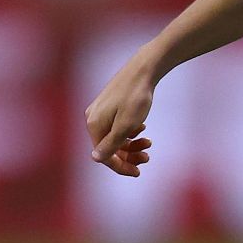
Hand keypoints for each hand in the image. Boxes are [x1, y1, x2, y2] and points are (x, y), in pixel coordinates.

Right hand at [84, 55, 156, 175]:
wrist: (143, 69)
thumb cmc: (135, 98)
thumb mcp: (126, 125)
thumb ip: (111, 144)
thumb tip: (95, 159)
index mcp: (94, 125)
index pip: (104, 156)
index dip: (120, 166)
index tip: (138, 172)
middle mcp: (93, 118)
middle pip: (109, 147)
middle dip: (128, 155)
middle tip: (148, 157)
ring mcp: (100, 111)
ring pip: (114, 137)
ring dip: (132, 144)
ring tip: (149, 142)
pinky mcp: (109, 105)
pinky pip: (117, 126)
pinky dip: (130, 131)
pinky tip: (142, 127)